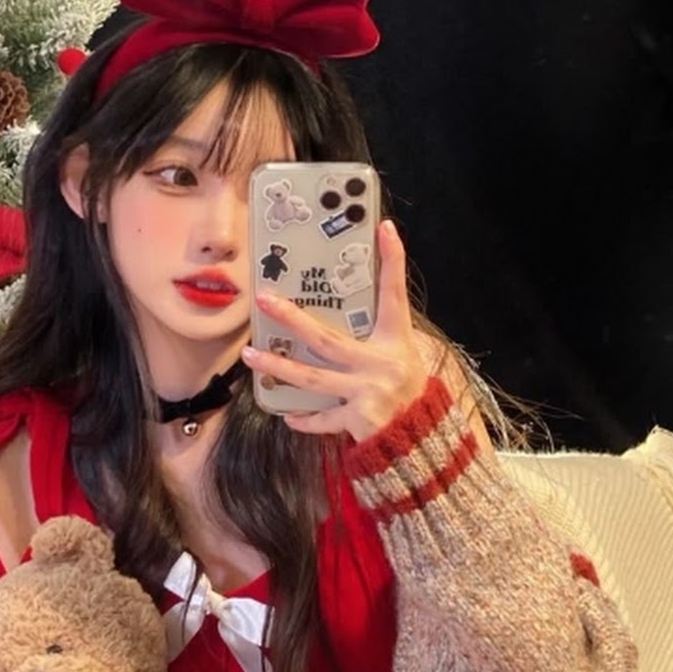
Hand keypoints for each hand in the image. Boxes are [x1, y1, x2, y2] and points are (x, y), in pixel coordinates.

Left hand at [241, 220, 431, 441]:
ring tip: (250, 357)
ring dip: (278, 367)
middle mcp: (380, 364)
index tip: (384, 229)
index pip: (394, 295)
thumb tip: (342, 318)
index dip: (392, 261)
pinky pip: (323, 419)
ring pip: (311, 378)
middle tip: (264, 300)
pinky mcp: (358, 420)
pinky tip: (287, 414)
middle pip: (326, 338)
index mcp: (396, 342)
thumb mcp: (404, 358)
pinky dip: (305, 420)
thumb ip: (376, 339)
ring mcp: (367, 393)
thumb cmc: (411, 393)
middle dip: (292, 319)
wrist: (422, 443)